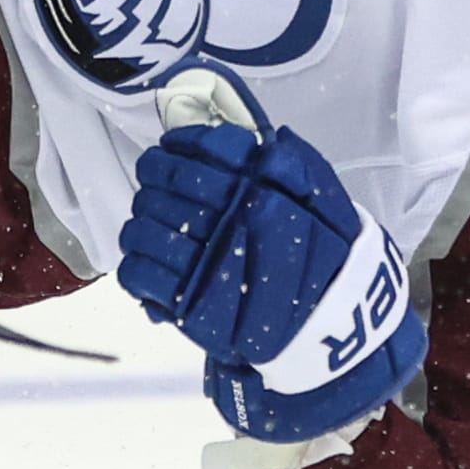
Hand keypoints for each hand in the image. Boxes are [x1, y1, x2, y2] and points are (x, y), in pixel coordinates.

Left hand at [116, 118, 426, 438]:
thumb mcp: (323, 195)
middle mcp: (228, 228)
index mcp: (257, 196)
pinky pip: (139, 276)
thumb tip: (258, 144)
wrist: (334, 324)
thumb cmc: (329, 257)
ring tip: (148, 223)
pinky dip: (135, 263)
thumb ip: (292, 163)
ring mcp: (206, 270)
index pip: (196, 159)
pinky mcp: (190, 308)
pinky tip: (147, 258)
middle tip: (153, 184)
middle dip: (152, 182)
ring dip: (140, 222)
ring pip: (143, 231)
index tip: (165, 152)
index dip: (170, 151)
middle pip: (161, 190)